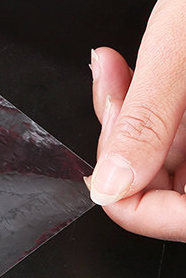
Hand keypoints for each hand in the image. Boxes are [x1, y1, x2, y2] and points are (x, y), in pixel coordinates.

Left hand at [87, 0, 185, 238]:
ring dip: (125, 121)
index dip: (137, 208)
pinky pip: (168, 137)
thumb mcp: (179, 58)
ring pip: (161, 163)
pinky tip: (126, 73)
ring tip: (116, 72)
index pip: (184, 219)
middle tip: (113, 100)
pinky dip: (139, 108)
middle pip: (169, 191)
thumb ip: (146, 124)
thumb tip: (111, 185)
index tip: (100, 178)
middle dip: (123, 149)